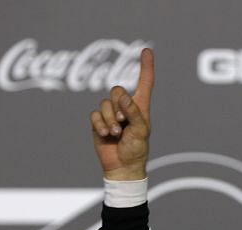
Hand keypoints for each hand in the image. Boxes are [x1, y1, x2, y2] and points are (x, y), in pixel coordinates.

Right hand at [89, 48, 154, 180]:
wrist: (122, 167)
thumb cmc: (136, 150)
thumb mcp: (141, 131)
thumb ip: (133, 112)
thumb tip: (122, 95)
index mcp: (140, 107)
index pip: (144, 83)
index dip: (146, 67)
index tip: (147, 50)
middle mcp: (125, 107)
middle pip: (116, 90)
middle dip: (118, 105)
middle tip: (123, 123)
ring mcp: (111, 114)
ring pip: (104, 104)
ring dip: (109, 120)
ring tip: (116, 134)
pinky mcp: (98, 122)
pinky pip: (94, 114)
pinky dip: (100, 124)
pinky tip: (106, 135)